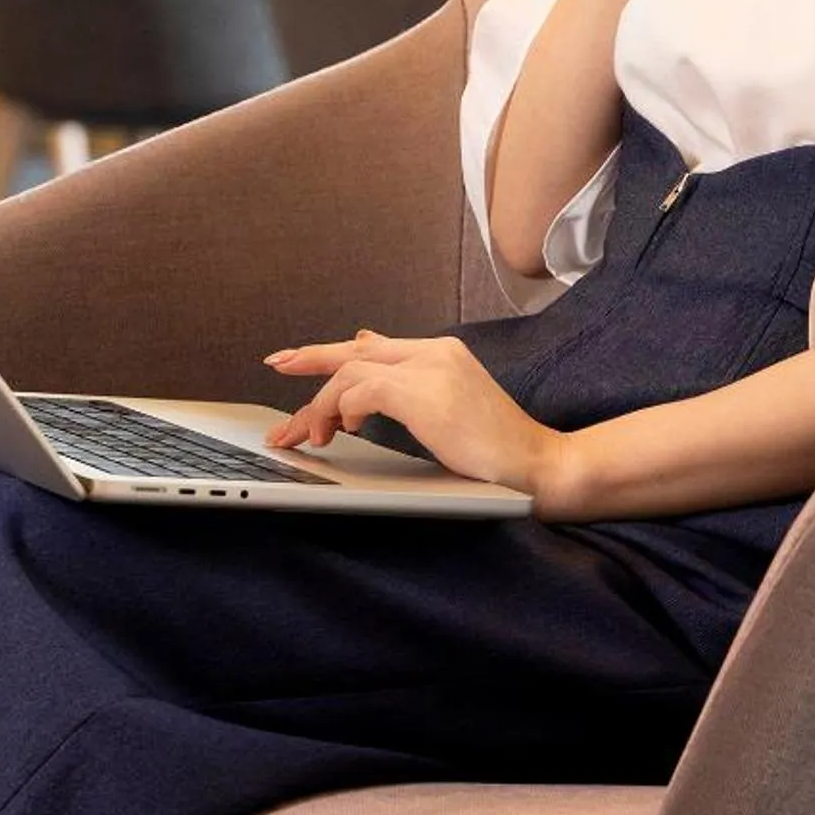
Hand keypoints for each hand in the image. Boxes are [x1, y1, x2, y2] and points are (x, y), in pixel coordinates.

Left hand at [264, 330, 564, 494]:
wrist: (539, 467)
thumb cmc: (496, 451)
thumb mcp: (447, 408)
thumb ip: (408, 383)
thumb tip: (368, 355)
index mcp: (441, 353)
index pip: (372, 347)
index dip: (328, 353)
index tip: (292, 359)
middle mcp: (434, 352)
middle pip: (354, 351)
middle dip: (309, 360)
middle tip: (275, 365)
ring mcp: (431, 369)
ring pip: (350, 371)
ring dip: (320, 404)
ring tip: (310, 434)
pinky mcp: (425, 393)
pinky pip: (361, 390)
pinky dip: (342, 409)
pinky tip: (342, 430)